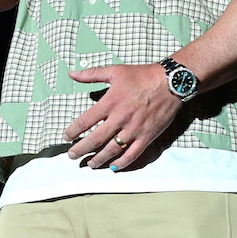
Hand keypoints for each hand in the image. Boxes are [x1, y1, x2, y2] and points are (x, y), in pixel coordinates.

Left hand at [62, 64, 180, 169]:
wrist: (170, 82)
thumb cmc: (142, 75)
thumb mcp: (115, 71)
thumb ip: (91, 74)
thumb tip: (72, 74)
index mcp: (110, 102)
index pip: (85, 121)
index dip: (73, 131)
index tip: (66, 137)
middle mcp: (120, 118)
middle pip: (95, 139)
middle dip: (81, 149)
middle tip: (71, 155)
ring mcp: (134, 129)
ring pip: (112, 150)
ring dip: (98, 159)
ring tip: (90, 163)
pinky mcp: (147, 136)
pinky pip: (132, 154)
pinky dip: (121, 163)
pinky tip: (113, 167)